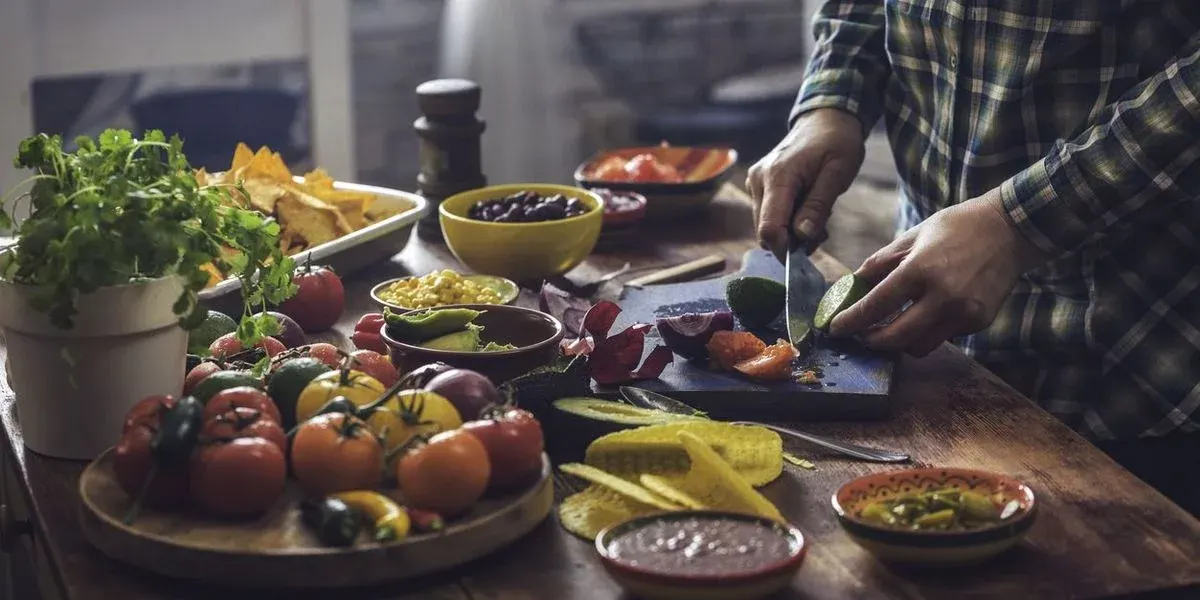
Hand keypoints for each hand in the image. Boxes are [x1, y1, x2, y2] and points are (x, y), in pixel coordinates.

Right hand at [746, 108, 865, 260]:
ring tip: (817, 218)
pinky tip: (806, 211)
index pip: (769, 227)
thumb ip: (818, 205)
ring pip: (766, 225)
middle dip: (792, 241)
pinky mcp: (759, 185)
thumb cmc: (836, 142)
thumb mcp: (837, 173)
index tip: (808, 253)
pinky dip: (787, 221)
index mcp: (777, 176)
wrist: (825, 119)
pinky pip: (768, 214)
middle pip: (765, 230)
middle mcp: (758, 180)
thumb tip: (802, 236)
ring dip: (791, 232)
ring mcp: (756, 182)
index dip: (785, 249)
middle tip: (821, 232)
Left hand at [829, 189, 1050, 356]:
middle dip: (871, 342)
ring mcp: (964, 312)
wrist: (1010, 230)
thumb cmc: (956, 228)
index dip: (851, 321)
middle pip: (895, 338)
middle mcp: (943, 296)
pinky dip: (927, 331)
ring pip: (919, 346)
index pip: (876, 305)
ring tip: (889, 328)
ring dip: (899, 342)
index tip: (834, 329)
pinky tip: (925, 314)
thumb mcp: (912, 236)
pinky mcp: (979, 321)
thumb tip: (850, 287)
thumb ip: (879, 264)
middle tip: (860, 336)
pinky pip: (943, 337)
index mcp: (921, 269)